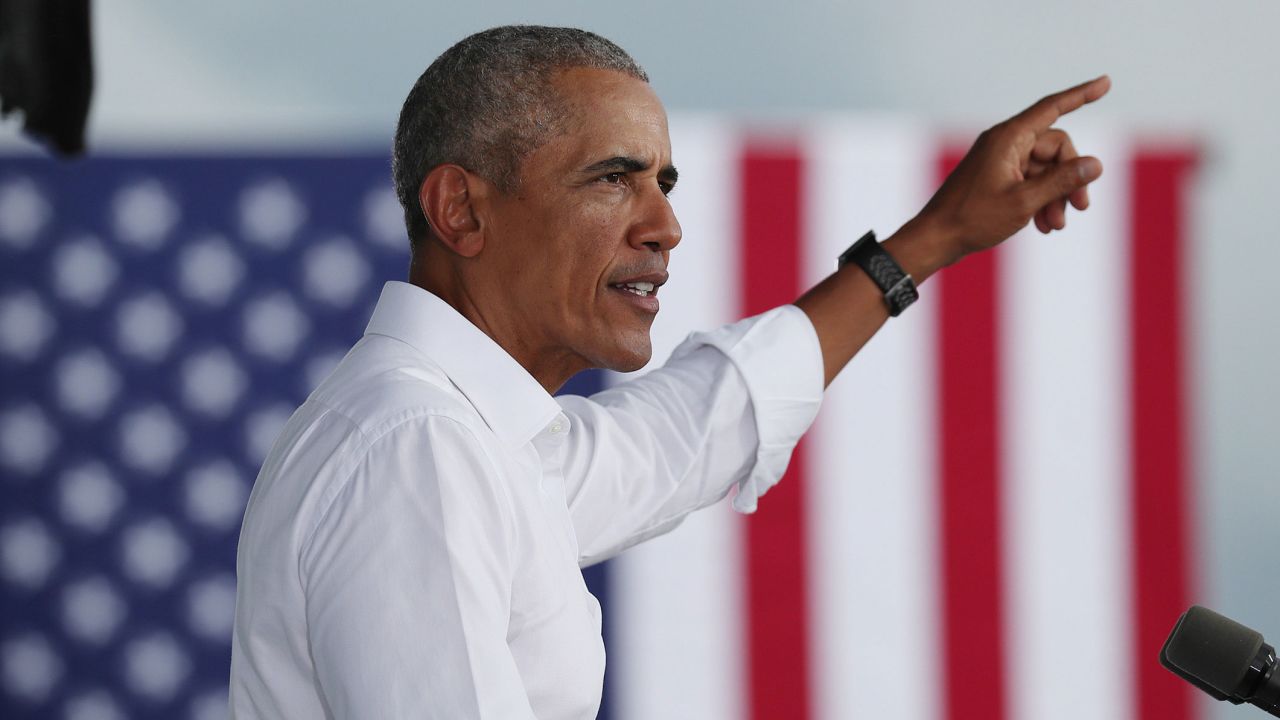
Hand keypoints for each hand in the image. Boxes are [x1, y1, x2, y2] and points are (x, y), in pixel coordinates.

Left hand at [916, 75, 1110, 263]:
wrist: (936, 239)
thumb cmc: (973, 218)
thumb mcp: (1024, 202)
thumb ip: (1062, 181)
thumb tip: (1096, 164)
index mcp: (1008, 138)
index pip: (1053, 107)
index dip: (1081, 95)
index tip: (1106, 82)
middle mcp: (1004, 143)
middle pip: (1055, 149)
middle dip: (1070, 178)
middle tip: (1080, 208)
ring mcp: (1000, 160)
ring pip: (1045, 169)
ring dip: (1056, 196)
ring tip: (1056, 225)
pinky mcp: (997, 177)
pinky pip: (1030, 180)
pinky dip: (1040, 200)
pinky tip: (1044, 225)